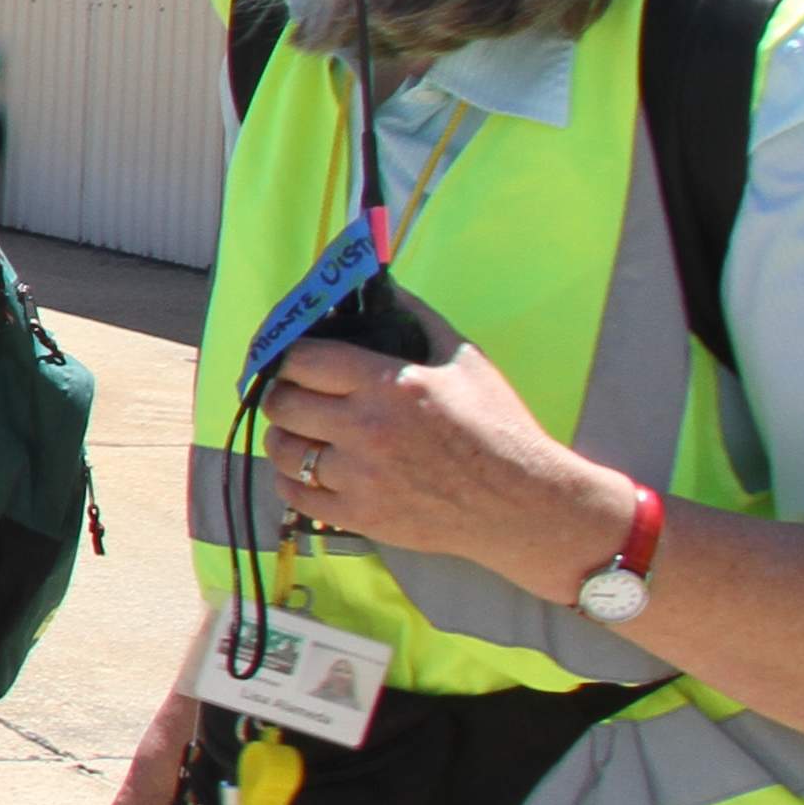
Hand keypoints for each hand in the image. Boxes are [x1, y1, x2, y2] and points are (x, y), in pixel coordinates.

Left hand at [260, 336, 630, 595]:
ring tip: (302, 432)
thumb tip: (381, 288)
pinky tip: (310, 470)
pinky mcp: (359, 516)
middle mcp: (366, 429)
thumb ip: (417, 319)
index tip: (291, 358)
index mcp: (389, 384)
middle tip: (293, 394)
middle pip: (282, 403)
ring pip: (282, 450)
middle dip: (282, 393)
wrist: (522, 502)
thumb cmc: (497, 426)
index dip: (288, 355)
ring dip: (285, 436)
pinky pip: (294, 495)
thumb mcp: (463, 360)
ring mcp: (359, 477)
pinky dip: (293, 480)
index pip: (302, 360)